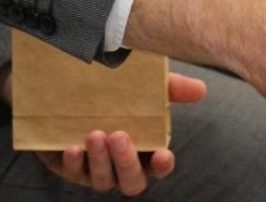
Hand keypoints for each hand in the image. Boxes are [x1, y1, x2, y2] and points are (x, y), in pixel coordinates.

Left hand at [32, 74, 206, 194]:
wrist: (64, 84)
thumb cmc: (111, 90)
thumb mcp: (141, 84)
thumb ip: (169, 87)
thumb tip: (200, 89)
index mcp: (143, 149)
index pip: (158, 167)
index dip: (162, 165)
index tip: (163, 154)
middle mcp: (119, 164)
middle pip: (131, 182)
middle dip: (127, 162)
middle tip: (120, 136)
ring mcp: (93, 168)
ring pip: (102, 180)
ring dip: (101, 161)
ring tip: (96, 134)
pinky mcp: (67, 165)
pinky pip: (71, 172)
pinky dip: (73, 163)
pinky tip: (72, 147)